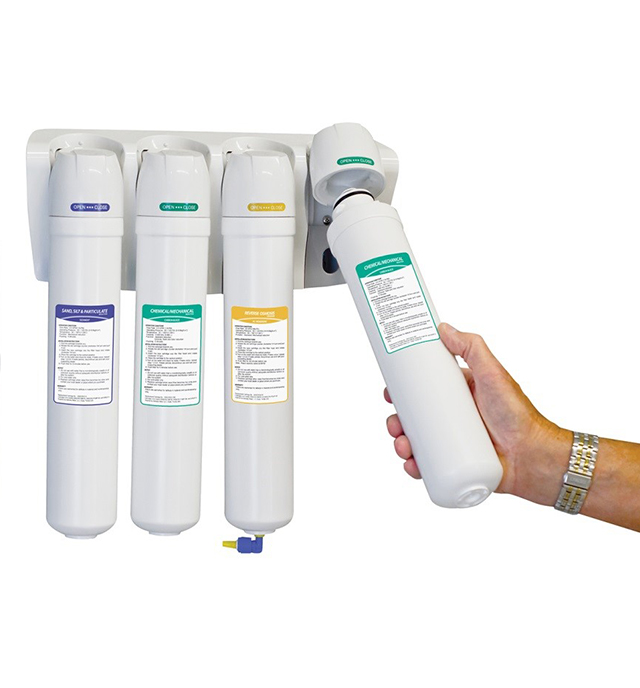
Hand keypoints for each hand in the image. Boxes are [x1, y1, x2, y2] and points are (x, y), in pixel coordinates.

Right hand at [384, 322, 571, 504]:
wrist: (535, 457)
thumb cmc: (519, 414)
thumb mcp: (493, 374)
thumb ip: (472, 347)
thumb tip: (444, 328)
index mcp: (459, 395)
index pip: (424, 390)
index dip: (403, 392)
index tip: (390, 393)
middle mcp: (454, 418)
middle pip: (415, 417)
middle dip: (398, 421)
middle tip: (395, 424)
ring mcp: (453, 442)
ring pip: (418, 442)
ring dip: (402, 444)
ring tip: (404, 446)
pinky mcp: (456, 465)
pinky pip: (429, 466)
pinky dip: (415, 466)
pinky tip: (412, 465)